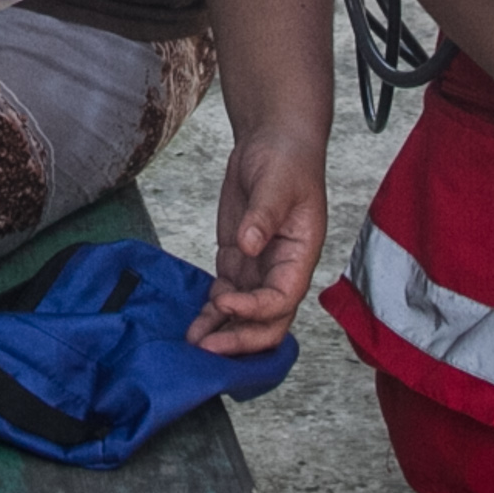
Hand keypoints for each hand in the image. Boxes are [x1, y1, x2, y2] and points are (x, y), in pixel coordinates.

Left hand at [191, 128, 325, 355]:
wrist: (274, 144)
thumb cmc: (287, 161)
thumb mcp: (277, 182)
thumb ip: (264, 215)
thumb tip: (249, 244)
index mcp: (300, 256)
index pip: (282, 299)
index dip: (255, 309)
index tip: (226, 303)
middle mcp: (281, 270)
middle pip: (267, 322)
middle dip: (240, 339)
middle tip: (208, 348)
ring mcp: (258, 269)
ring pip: (244, 316)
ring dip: (222, 332)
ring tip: (193, 343)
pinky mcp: (237, 261)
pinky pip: (226, 298)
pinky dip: (211, 314)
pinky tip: (194, 325)